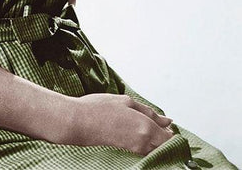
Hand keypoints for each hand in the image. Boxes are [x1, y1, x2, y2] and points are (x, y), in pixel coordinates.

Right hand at [50, 93, 173, 155]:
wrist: (80, 122)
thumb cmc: (100, 108)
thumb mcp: (127, 102)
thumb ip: (149, 112)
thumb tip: (167, 121)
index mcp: (146, 128)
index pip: (169, 137)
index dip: (171, 132)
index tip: (170, 125)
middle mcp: (143, 141)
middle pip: (164, 145)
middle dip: (166, 136)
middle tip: (161, 124)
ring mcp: (135, 148)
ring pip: (155, 147)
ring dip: (156, 139)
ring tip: (148, 125)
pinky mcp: (127, 150)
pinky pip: (145, 148)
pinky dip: (147, 141)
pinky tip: (138, 130)